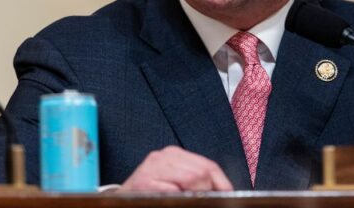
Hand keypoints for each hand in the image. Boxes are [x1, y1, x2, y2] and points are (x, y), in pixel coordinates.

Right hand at [119, 146, 233, 191]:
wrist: (123, 199)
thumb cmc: (151, 191)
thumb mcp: (175, 180)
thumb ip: (195, 179)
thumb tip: (222, 190)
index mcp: (174, 154)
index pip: (208, 165)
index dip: (222, 182)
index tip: (230, 193)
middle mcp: (163, 156)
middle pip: (201, 172)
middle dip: (208, 190)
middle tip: (208, 200)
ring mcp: (152, 167)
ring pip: (190, 180)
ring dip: (194, 195)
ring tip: (190, 200)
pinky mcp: (144, 182)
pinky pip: (171, 191)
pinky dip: (177, 197)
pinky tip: (173, 199)